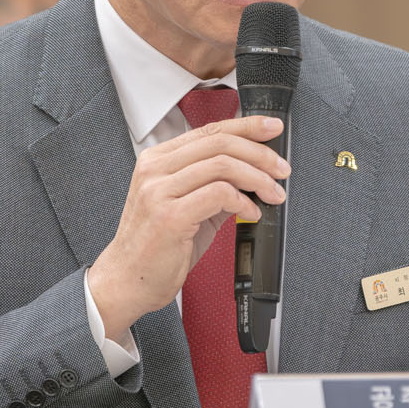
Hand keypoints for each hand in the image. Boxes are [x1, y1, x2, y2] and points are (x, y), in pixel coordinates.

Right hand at [87, 115, 289, 339]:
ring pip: (223, 165)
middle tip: (282, 169)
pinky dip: (244, 202)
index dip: (246, 126)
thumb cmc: (154, 247)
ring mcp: (159, 191)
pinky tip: (251, 213)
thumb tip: (253, 174)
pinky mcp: (170, 215)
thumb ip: (213, 186)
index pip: (209, 131)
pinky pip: (220, 195)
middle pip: (220, 143)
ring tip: (273, 194)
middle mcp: (155, 169)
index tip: (272, 129)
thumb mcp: (184, 206)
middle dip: (260, 154)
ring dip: (258, 179)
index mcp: (157, 160)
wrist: (126, 280)